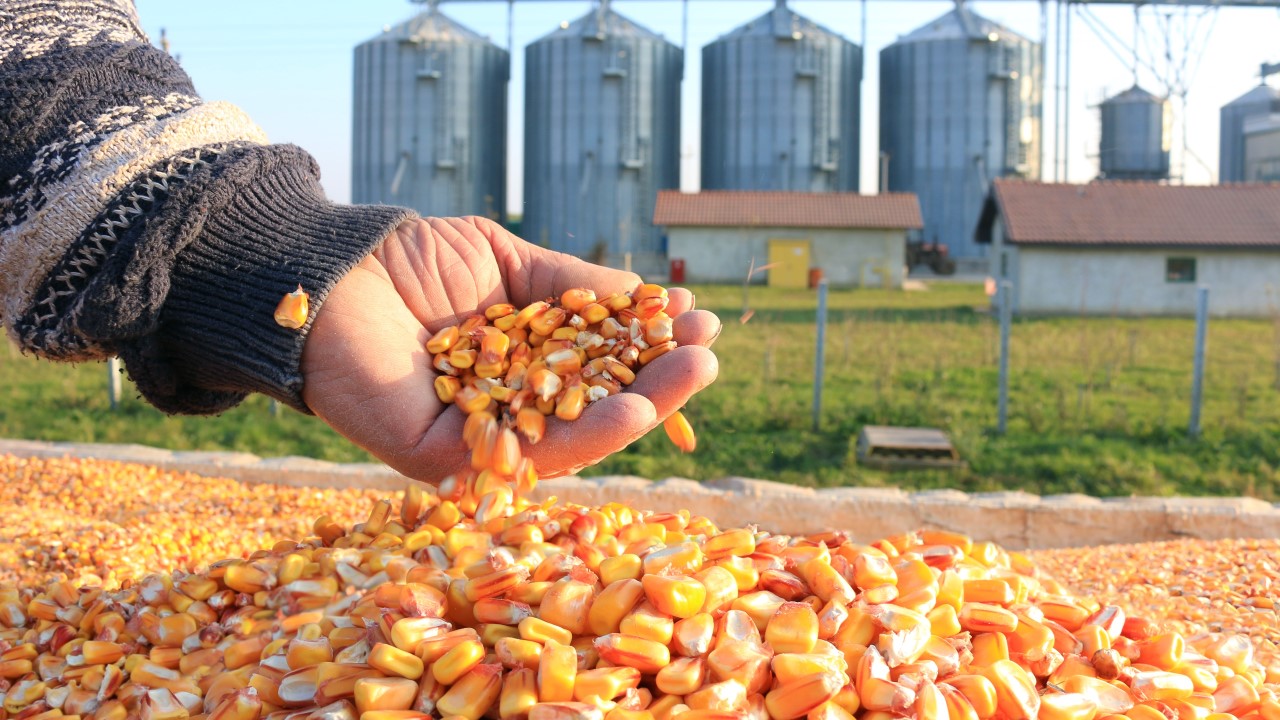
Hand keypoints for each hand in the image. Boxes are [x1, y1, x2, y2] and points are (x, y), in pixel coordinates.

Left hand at [301, 216, 720, 484]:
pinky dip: (585, 436)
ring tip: (692, 375)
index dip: (646, 347)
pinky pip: (525, 454)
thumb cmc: (411, 261)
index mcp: (520, 364)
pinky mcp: (446, 459)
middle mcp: (504, 407)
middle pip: (593, 407)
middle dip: (657, 382)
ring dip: (640, 410)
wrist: (328, 270)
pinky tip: (634, 409)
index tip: (694, 319)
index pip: (596, 366)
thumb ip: (570, 285)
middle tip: (709, 353)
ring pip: (572, 438)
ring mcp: (477, 438)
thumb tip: (644, 298)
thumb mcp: (507, 262)